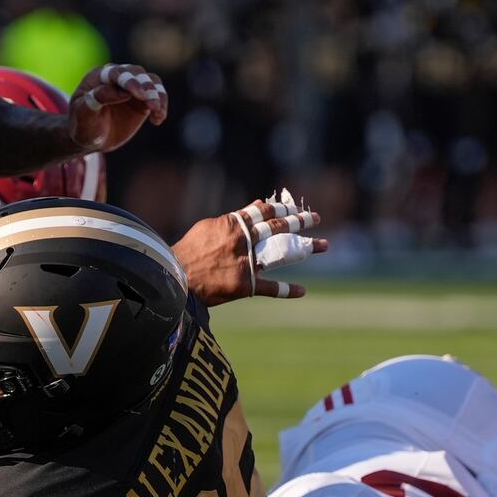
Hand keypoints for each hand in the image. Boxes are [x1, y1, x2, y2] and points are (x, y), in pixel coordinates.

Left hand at [68, 64, 167, 151]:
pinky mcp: (142, 101)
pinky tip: (158, 120)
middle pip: (138, 73)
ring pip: (151, 83)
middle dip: (147, 87)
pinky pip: (157, 98)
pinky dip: (161, 107)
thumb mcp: (83, 114)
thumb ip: (98, 99)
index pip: (116, 73)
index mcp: (99, 76)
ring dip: (158, 95)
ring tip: (157, 111)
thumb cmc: (82, 125)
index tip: (139, 94)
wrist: (90, 139)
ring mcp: (132, 88)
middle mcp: (118, 77)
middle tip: (152, 104)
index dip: (129, 81)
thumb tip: (122, 91)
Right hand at [172, 190, 326, 305]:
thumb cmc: (186, 252)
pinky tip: (303, 290)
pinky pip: (271, 288)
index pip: (263, 212)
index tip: (292, 206)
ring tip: (323, 244)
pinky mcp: (245, 285)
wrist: (173, 278)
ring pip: (282, 253)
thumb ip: (230, 221)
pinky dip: (287, 290)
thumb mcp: (206, 228)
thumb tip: (250, 210)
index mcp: (233, 225)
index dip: (280, 208)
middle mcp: (244, 241)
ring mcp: (247, 263)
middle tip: (315, 218)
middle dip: (300, 221)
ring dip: (305, 248)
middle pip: (278, 227)